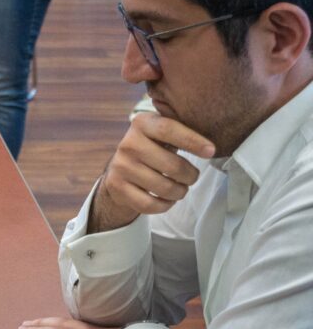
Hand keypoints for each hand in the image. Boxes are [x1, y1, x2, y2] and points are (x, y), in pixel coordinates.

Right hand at [89, 113, 214, 232]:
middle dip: (190, 176)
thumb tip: (211, 146)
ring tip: (180, 188)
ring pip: (164, 188)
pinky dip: (165, 205)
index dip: (192, 141)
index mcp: (142, 123)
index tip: (211, 151)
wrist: (119, 169)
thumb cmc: (152, 148)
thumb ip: (182, 130)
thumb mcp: (162, 133)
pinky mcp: (116, 186)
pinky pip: (149, 204)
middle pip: (172, 165)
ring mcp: (120, 166)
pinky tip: (167, 199)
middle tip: (192, 177)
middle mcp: (128, 143)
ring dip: (180, 192)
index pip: (168, 129)